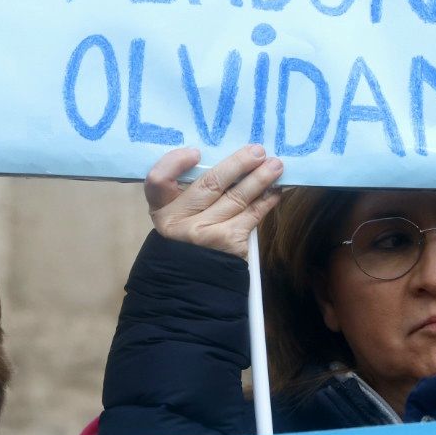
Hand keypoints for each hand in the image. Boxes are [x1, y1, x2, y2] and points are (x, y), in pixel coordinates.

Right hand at [145, 145, 282, 257]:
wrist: (194, 282)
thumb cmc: (187, 240)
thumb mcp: (177, 218)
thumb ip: (189, 193)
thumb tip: (227, 162)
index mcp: (161, 210)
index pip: (159, 180)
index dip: (175, 162)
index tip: (196, 153)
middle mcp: (179, 222)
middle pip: (210, 184)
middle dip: (238, 164)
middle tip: (257, 151)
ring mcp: (206, 233)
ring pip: (237, 197)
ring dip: (260, 178)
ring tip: (276, 166)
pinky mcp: (229, 243)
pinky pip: (252, 215)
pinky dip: (266, 200)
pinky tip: (275, 191)